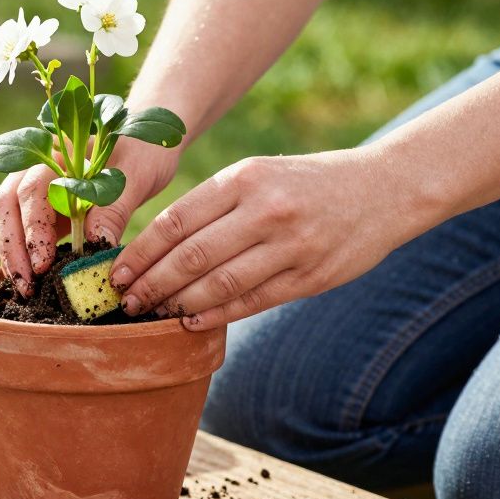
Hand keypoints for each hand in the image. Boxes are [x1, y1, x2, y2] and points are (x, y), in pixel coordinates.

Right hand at [0, 140, 180, 296]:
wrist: (149, 146)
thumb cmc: (144, 151)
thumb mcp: (137, 174)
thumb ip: (114, 205)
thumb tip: (93, 242)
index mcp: (56, 154)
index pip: (30, 190)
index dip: (32, 227)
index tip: (43, 261)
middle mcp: (37, 168)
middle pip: (5, 205)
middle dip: (11, 247)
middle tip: (27, 284)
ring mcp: (37, 191)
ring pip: (6, 220)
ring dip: (10, 254)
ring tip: (25, 289)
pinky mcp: (45, 211)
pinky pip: (22, 233)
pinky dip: (21, 256)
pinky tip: (32, 281)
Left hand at [110, 148, 429, 328]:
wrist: (383, 189)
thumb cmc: (306, 183)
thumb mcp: (259, 175)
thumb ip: (214, 205)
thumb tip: (155, 246)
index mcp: (244, 178)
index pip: (176, 219)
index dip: (141, 251)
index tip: (115, 272)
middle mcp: (265, 210)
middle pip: (191, 256)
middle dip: (151, 283)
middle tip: (126, 302)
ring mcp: (291, 245)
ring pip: (219, 284)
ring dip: (179, 304)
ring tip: (153, 314)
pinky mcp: (310, 275)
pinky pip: (252, 301)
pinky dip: (217, 315)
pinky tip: (191, 322)